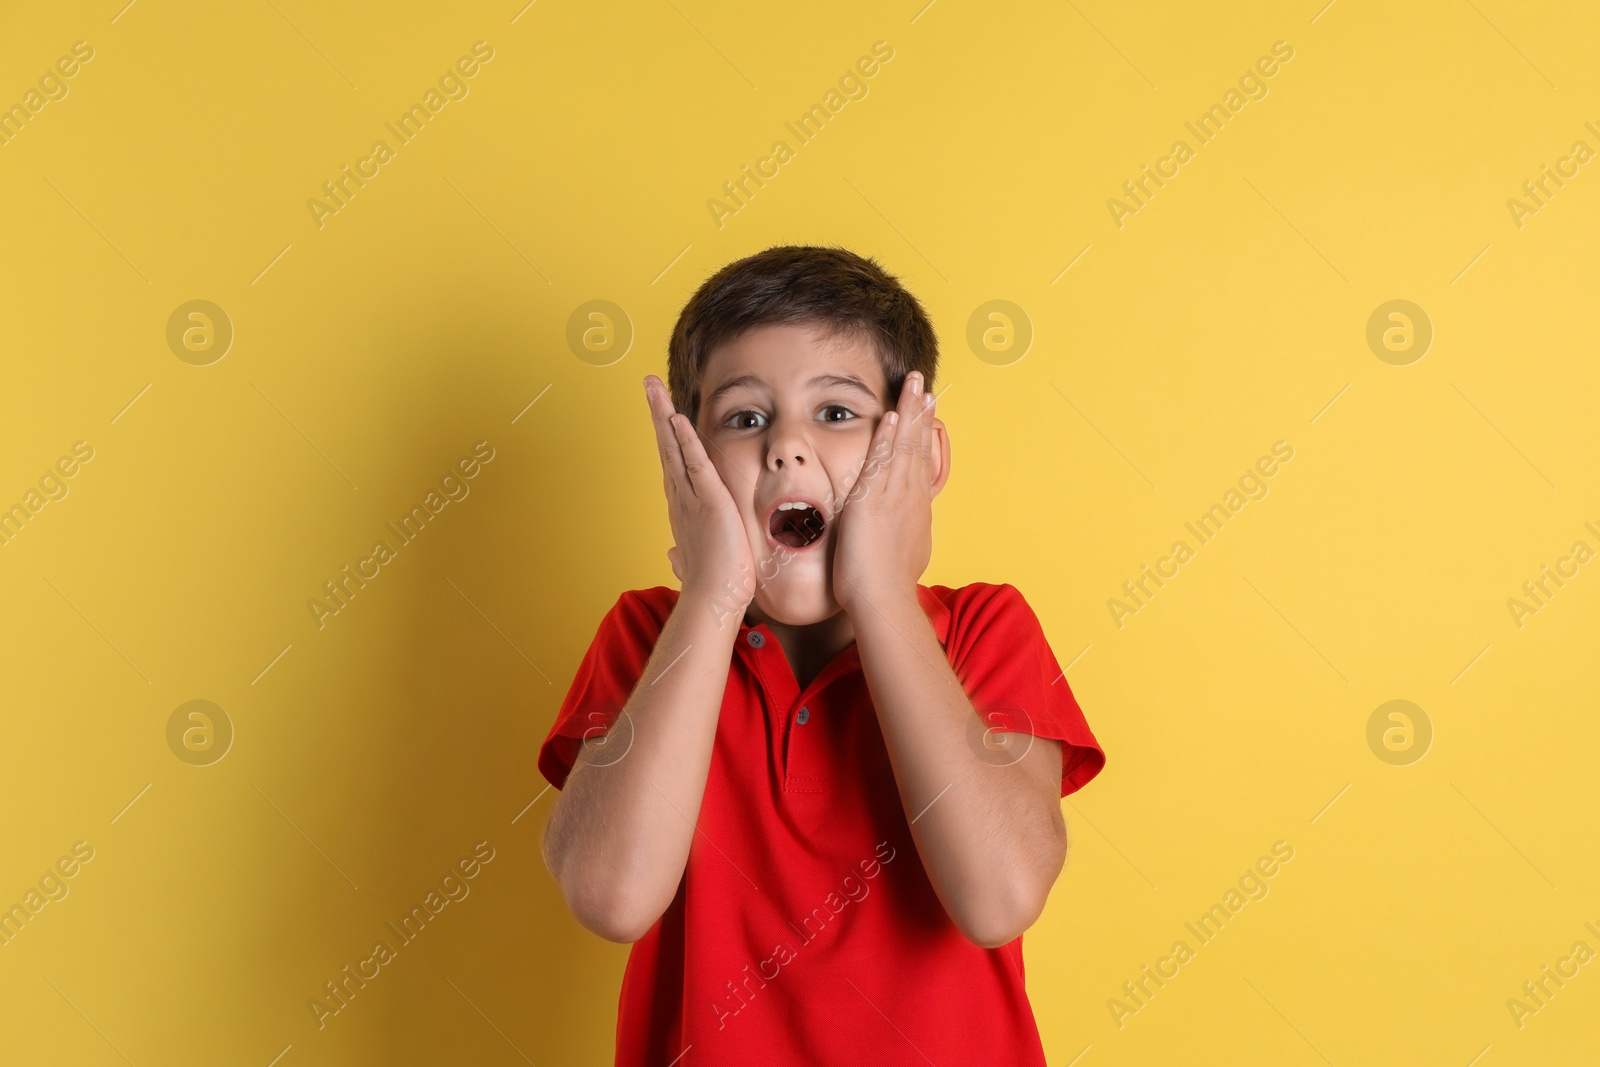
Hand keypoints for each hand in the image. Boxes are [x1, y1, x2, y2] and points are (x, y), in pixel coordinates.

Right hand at [644, 375, 754, 615]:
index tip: (660, 413)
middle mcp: (680, 498)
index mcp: (681, 508)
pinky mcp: (709, 502)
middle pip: (664, 446)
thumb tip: (672, 556)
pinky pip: (695, 464)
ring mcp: (691, 498)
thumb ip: (682, 554)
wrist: (714, 600)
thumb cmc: (710, 584)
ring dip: (663, 414)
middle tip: (648, 383)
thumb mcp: (694, 563)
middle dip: (656, 412)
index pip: (672, 462)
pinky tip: (677, 418)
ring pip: (673, 447)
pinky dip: (685, 440)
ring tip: (653, 386)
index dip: (664, 435)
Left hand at [832, 371, 936, 615]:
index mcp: (916, 508)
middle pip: (918, 446)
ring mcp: (894, 497)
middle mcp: (910, 497)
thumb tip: (909, 535)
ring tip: (913, 386)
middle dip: (921, 413)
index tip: (925, 413)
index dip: (922, 435)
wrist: (882, 599)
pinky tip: (892, 416)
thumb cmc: (888, 586)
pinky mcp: (873, 501)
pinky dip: (888, 438)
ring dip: (909, 414)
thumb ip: (908, 536)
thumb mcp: (908, 554)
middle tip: (924, 385)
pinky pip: (882, 462)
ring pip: (905, 447)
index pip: (920, 462)